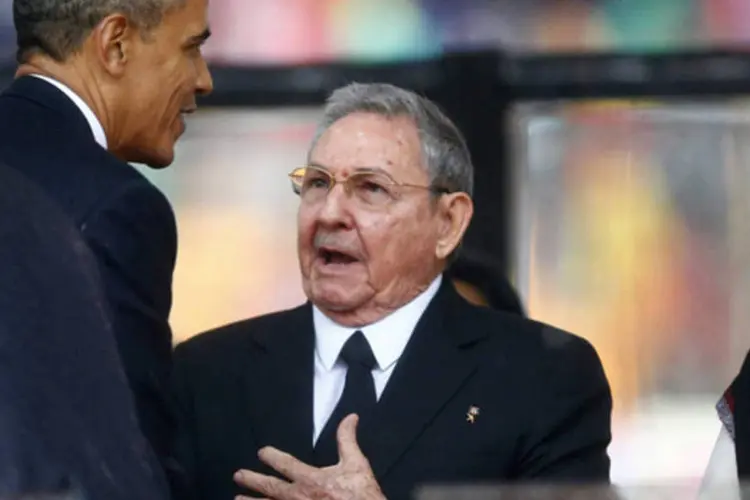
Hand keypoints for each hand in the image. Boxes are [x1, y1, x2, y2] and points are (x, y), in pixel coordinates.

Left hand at [234, 414, 384, 499]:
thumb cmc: (362, 495)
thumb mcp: (357, 464)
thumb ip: (347, 440)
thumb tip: (350, 417)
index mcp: (312, 479)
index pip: (285, 464)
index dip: (271, 457)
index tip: (262, 452)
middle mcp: (299, 497)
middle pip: (270, 488)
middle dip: (253, 481)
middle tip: (238, 476)